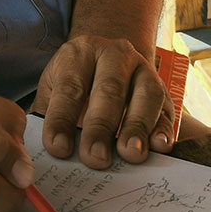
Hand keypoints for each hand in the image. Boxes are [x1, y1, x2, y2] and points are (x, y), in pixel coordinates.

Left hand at [32, 34, 174, 168]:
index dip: (62, 118)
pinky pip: (167, 109)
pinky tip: (159, 146)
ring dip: (138, 126)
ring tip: (130, 154)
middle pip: (109, 89)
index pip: (70, 87)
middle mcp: (115, 55)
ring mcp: (143, 70)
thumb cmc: (74, 83)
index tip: (58, 148)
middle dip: (101, 126)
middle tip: (95, 158)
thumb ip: (48, 116)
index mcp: (80, 53)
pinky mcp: (163, 90)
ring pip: (145, 94)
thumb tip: (43, 152)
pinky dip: (164, 129)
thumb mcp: (53, 89)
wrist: (106, 60)